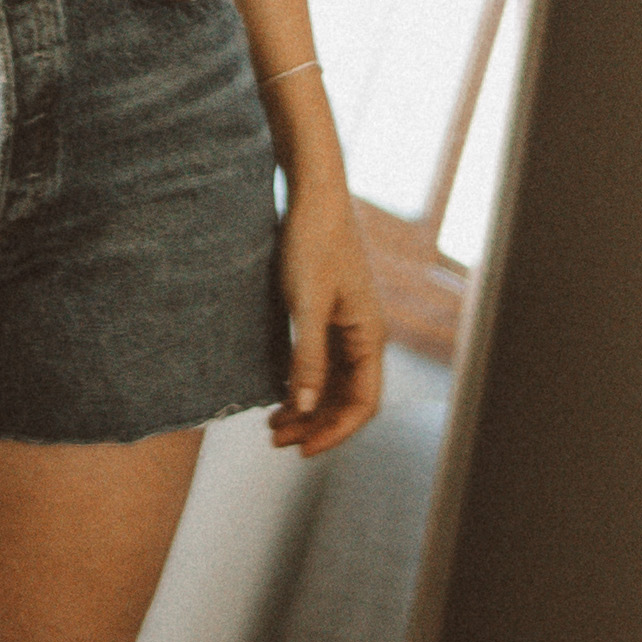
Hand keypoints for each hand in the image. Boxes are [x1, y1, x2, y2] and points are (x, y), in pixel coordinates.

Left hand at [267, 184, 383, 457]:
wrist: (312, 192)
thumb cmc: (312, 241)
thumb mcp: (305, 302)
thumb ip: (307, 357)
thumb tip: (307, 409)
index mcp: (369, 335)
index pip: (363, 404)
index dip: (334, 432)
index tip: (301, 450)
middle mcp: (364, 334)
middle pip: (347, 398)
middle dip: (316, 424)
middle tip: (276, 441)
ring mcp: (347, 323)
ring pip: (333, 381)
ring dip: (308, 406)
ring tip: (273, 425)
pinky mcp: (329, 310)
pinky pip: (322, 360)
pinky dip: (304, 380)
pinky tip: (279, 389)